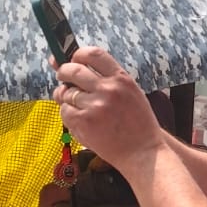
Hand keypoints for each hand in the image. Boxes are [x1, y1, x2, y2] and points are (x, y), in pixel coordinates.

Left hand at [52, 47, 162, 169]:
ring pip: (66, 93)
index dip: (78, 54)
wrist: (143, 152)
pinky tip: (79, 121)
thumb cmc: (138, 124)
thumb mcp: (131, 93)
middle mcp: (108, 89)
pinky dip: (68, 115)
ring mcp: (95, 106)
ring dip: (65, 98)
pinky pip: (64, 111)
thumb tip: (76, 65)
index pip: (93, 54)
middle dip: (63, 72)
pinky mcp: (84, 122)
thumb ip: (108, 80)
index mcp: (122, 79)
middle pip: (74, 70)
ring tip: (77, 107)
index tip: (73, 60)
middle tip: (63, 79)